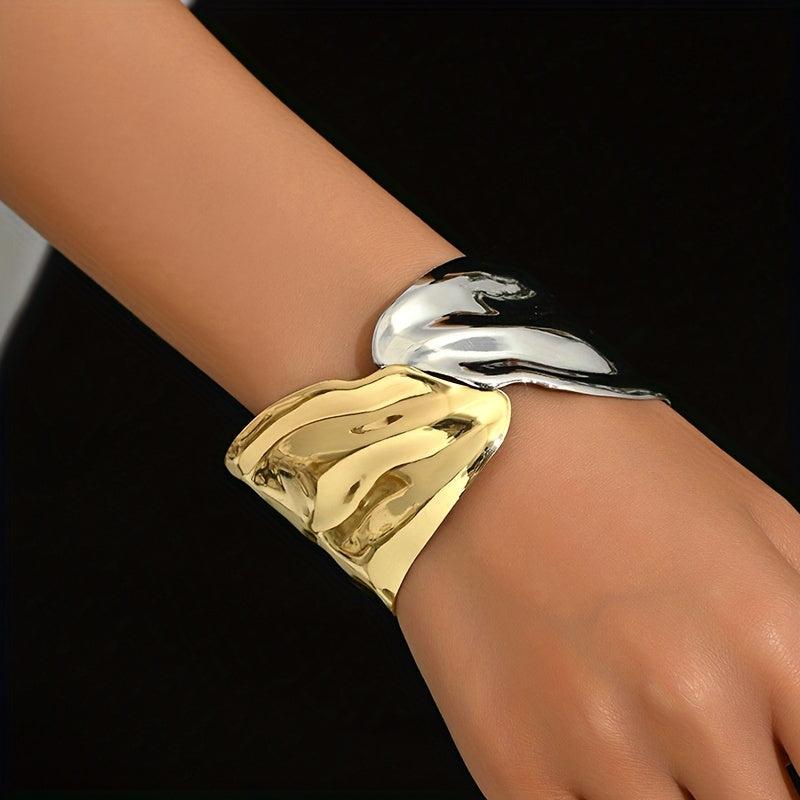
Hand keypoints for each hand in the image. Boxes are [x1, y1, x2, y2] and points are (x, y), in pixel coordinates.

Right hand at [397, 389, 799, 798]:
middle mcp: (692, 700)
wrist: (468, 450)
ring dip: (674, 797)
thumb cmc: (608, 465)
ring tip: (651, 746)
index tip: (774, 751)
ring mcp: (595, 740)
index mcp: (771, 633)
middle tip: (710, 746)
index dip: (797, 762)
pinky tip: (595, 763)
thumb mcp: (758, 515)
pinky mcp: (513, 761)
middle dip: (745, 781)